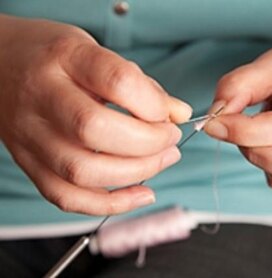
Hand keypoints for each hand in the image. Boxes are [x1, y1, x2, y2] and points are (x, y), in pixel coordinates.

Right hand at [0, 15, 191, 214]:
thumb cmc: (53, 56)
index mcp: (66, 58)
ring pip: (82, 171)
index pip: (116, 81)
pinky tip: (140, 194)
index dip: (152, 104)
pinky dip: (110, 203)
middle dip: (148, 143)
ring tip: (162, 160)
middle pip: (95, 130)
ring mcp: (31, 135)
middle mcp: (42, 96)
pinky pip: (67, 197)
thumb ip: (139, 83)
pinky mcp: (29, 163)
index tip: (170, 113)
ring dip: (136, 173)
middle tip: (170, 140)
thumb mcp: (96, 52)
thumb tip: (177, 113)